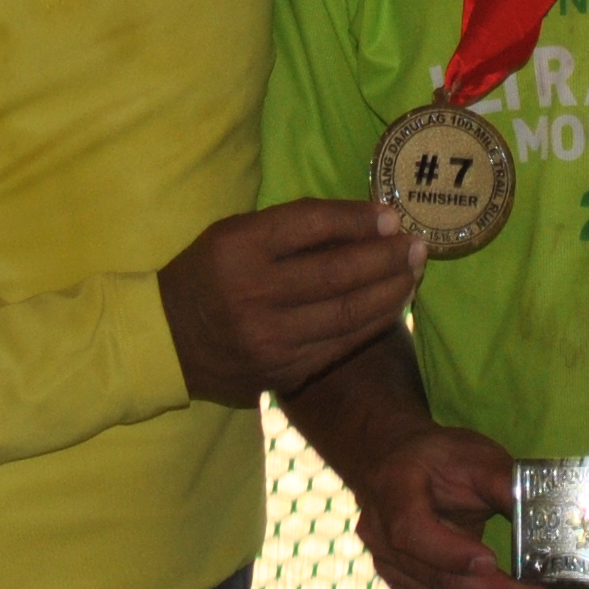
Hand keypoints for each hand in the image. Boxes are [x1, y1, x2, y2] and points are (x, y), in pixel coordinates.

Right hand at [158, 200, 423, 405]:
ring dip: (391, 291)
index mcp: (238, 248)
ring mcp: (269, 339)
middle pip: (338, 273)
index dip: (358, 220)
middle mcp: (253, 294)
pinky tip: (392, 304)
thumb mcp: (236, 235)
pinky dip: (374, 322)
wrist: (170, 341)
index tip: (393, 217)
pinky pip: (342, 345)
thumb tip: (368, 222)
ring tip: (414, 272)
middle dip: (387, 257)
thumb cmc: (211, 274)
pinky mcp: (283, 371)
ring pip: (348, 314)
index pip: (311, 225)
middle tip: (419, 245)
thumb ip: (292, 229)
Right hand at [355, 421, 572, 588]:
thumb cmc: (438, 459)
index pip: (412, 532)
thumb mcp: (473, 455)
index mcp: (394, 493)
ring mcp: (393, 572)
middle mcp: (384, 540)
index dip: (449, 553)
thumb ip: (506, 483)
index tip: (490, 563)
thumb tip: (552, 515)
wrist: (396, 469)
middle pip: (439, 581)